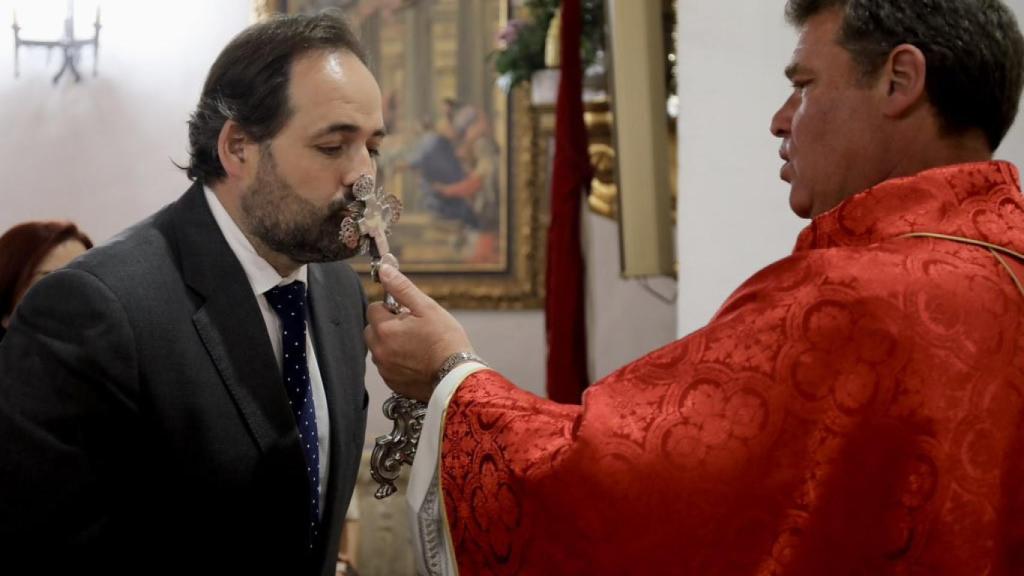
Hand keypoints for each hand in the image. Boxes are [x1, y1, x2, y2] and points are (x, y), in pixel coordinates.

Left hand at [364, 264, 472, 401]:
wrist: (456, 377)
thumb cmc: (446, 340)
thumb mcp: (427, 308)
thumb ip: (402, 288)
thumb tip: (384, 270)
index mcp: (385, 329)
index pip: (373, 308)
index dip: (391, 308)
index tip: (408, 314)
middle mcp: (379, 350)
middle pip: (372, 330)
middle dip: (386, 326)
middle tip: (412, 329)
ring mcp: (385, 369)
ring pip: (379, 349)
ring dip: (390, 344)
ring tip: (416, 346)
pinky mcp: (392, 383)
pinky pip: (387, 366)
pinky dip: (396, 361)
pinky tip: (416, 361)